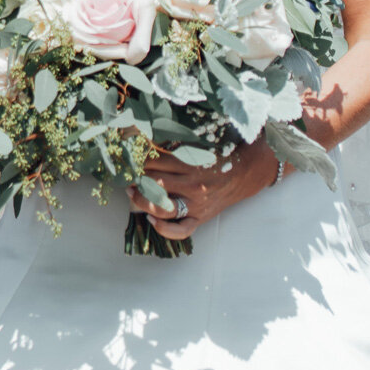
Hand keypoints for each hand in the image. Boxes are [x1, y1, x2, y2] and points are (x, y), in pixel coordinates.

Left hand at [126, 138, 278, 240]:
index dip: (137, 161)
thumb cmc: (215, 158)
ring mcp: (196, 204)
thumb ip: (172, 146)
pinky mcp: (200, 218)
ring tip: (131, 193)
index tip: (128, 159)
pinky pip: (181, 230)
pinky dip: (164, 228)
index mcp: (190, 164)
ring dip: (141, 200)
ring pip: (161, 206)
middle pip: (153, 183)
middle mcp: (191, 185)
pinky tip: (151, 219)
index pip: (154, 163)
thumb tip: (144, 139)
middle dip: (135, 179)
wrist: (243, 174)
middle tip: (126, 175)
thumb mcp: (195, 147)